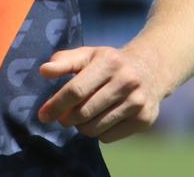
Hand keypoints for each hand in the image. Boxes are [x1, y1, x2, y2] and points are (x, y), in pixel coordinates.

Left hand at [37, 45, 160, 142]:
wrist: (150, 69)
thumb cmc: (110, 63)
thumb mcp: (88, 54)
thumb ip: (64, 61)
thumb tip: (44, 71)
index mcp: (108, 62)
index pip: (76, 90)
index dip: (57, 104)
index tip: (43, 114)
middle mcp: (125, 81)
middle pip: (84, 112)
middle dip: (67, 118)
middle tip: (63, 117)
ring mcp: (136, 102)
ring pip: (96, 128)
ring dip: (81, 126)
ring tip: (81, 117)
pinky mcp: (144, 120)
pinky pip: (109, 137)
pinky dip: (98, 133)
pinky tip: (99, 120)